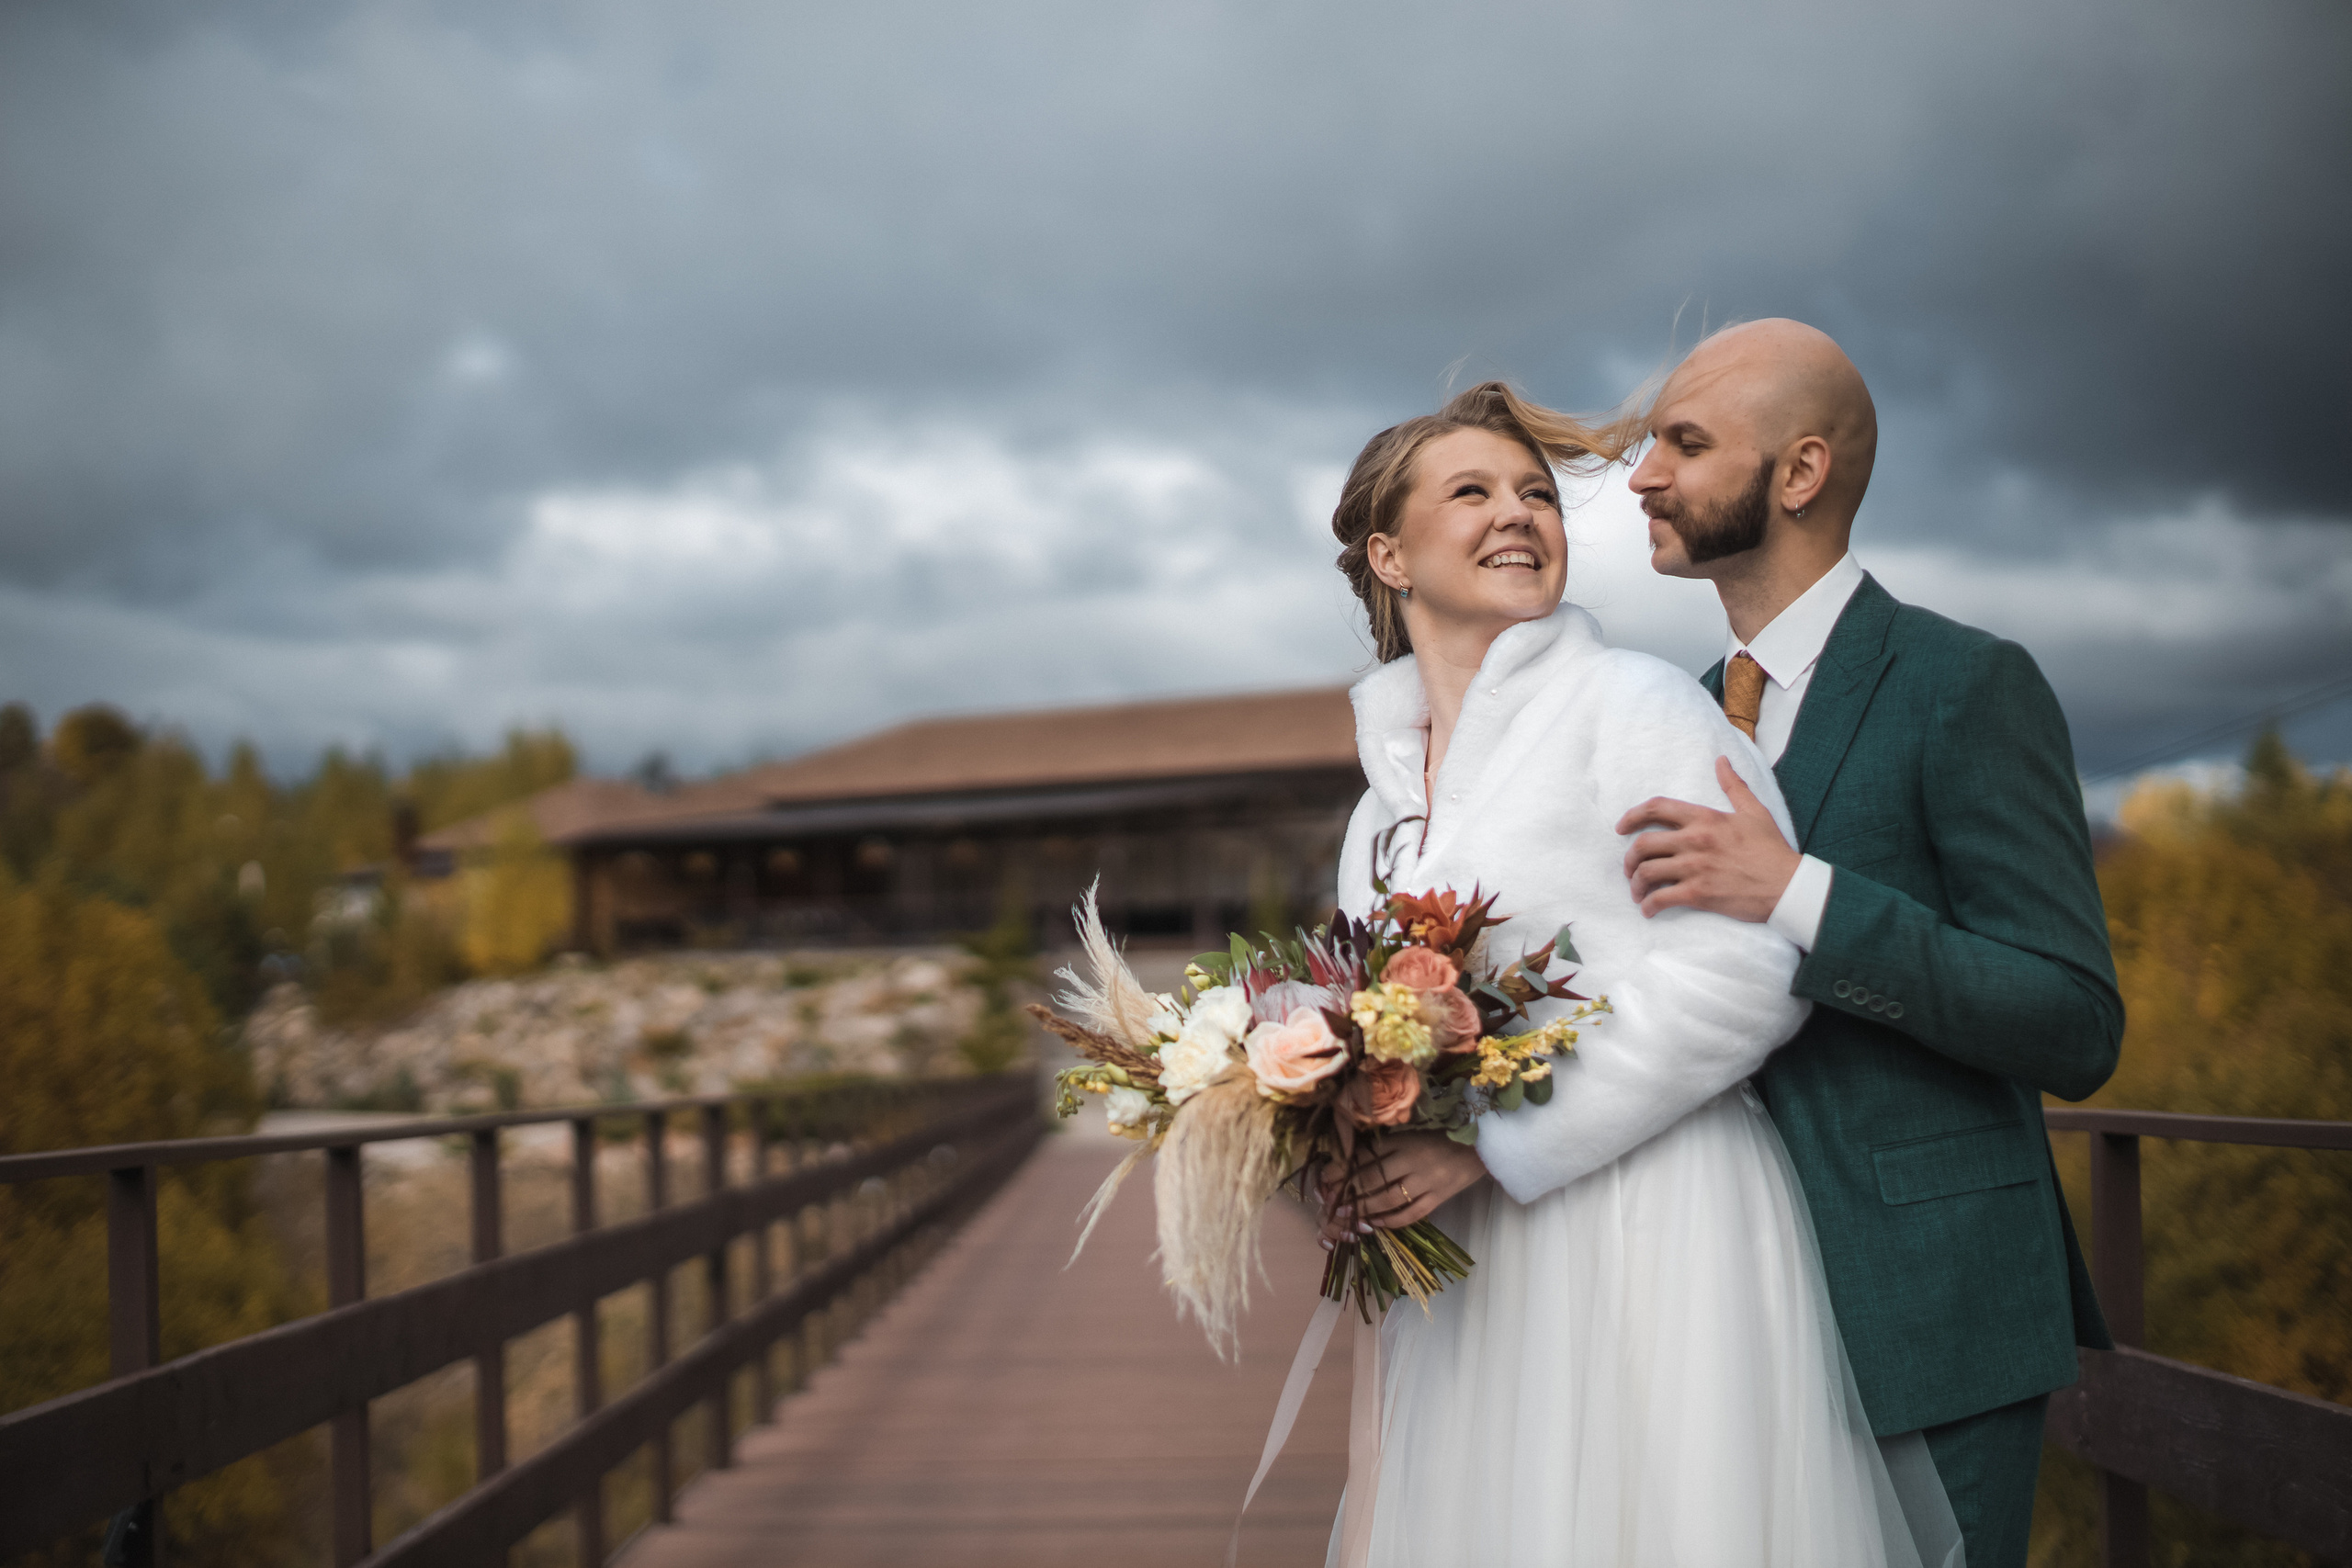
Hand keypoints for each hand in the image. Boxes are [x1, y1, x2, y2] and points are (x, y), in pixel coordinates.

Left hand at [1317, 1133, 1487, 1245]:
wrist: (1482, 1144)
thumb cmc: (1443, 1136)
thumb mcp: (1413, 1133)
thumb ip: (1388, 1145)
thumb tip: (1354, 1158)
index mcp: (1404, 1140)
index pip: (1366, 1155)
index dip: (1343, 1168)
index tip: (1325, 1177)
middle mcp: (1413, 1159)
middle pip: (1372, 1177)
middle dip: (1347, 1190)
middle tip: (1330, 1201)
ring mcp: (1427, 1180)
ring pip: (1389, 1198)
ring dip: (1365, 1207)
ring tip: (1348, 1214)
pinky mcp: (1440, 1197)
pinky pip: (1412, 1213)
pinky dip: (1393, 1220)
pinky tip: (1378, 1223)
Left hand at [1615, 756, 1800, 921]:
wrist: (1788, 886)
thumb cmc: (1772, 850)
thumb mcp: (1754, 811)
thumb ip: (1733, 786)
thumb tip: (1721, 760)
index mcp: (1706, 819)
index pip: (1657, 808)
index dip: (1632, 816)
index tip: (1621, 827)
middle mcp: (1695, 840)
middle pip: (1643, 844)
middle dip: (1629, 858)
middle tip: (1629, 868)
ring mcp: (1695, 868)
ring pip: (1647, 872)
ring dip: (1636, 884)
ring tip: (1638, 892)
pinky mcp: (1699, 894)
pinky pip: (1661, 899)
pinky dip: (1649, 906)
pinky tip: (1648, 910)